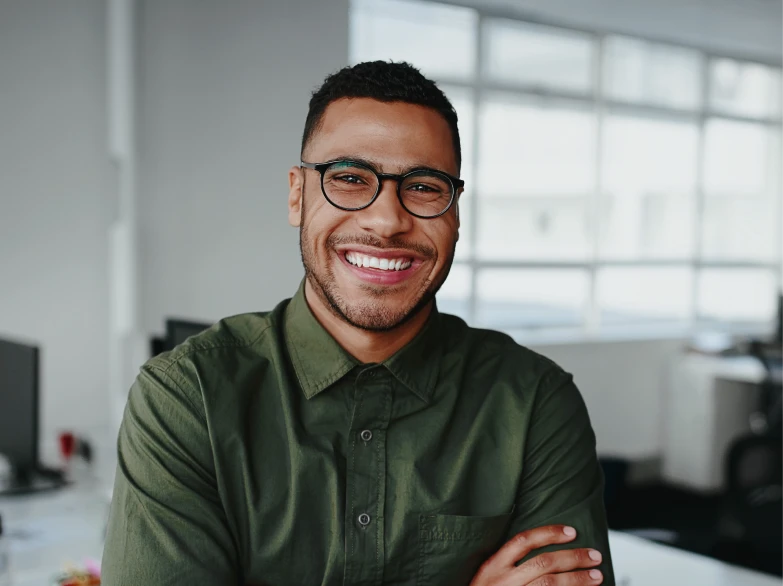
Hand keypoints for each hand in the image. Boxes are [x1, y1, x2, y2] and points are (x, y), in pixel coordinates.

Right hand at [469, 525, 603, 585]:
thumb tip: (545, 553)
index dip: (549, 533)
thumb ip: (509, 565)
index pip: (524, 541)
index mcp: (493, 566)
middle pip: (544, 563)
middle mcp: (504, 581)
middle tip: (594, 556)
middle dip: (573, 558)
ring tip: (597, 576)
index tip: (572, 531)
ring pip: (551, 585)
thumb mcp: (488, 576)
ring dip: (577, 579)